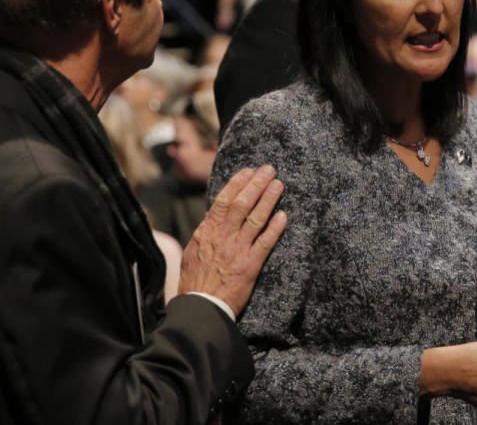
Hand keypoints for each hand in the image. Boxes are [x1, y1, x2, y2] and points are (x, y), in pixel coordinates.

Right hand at [178, 166, 286, 315]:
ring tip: (278, 185)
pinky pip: (266, 242)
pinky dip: (275, 228)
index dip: (238, 183)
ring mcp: (237, 250)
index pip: (224, 200)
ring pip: (256, 218)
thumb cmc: (195, 282)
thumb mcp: (193, 251)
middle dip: (257, 184)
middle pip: (242, 204)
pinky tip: (284, 216)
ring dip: (269, 199)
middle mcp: (223, 237)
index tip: (249, 171)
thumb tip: (213, 219)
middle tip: (269, 170)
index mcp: (207, 232)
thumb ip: (205, 234)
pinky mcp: (250, 265)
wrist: (200, 306)